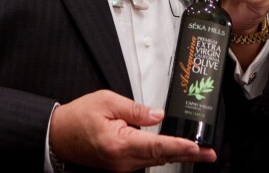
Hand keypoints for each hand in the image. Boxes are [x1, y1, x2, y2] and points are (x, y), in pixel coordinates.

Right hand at [49, 90, 216, 170]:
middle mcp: (122, 160)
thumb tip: (158, 114)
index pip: (155, 146)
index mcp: (119, 143)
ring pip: (155, 160)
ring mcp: (122, 166)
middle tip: (209, 152)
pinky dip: (162, 154)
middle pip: (161, 157)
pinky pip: (146, 160)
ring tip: (199, 150)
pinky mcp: (121, 165)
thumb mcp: (107, 102)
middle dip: (187, 154)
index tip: (195, 147)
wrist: (58, 135)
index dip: (178, 147)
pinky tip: (174, 149)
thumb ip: (135, 109)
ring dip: (176, 154)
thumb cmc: (78, 118)